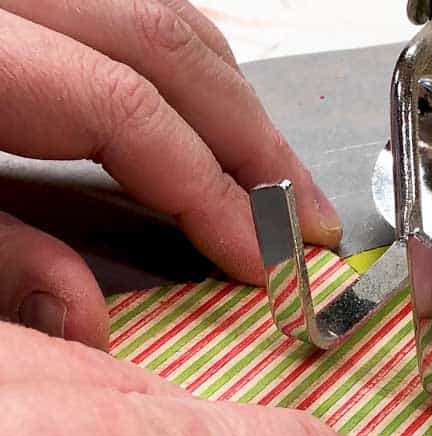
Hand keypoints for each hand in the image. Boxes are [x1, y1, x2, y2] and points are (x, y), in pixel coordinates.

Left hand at [0, 0, 340, 348]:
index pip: (131, 113)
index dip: (213, 193)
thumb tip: (81, 319)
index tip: (263, 258)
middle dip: (257, 146)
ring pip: (171, 20)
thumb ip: (0, 255)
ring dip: (239, 106)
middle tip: (311, 219)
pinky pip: (144, 15)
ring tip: (282, 181)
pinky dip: (197, 78)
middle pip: (172, 52)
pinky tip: (218, 127)